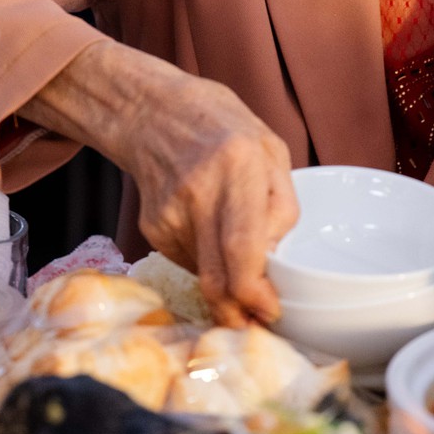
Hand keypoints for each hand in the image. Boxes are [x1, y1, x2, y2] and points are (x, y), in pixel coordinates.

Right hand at [125, 67, 298, 327]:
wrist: (151, 111)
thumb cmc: (222, 126)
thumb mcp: (270, 148)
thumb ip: (281, 204)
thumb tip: (277, 261)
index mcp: (238, 165)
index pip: (242, 247)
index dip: (255, 292)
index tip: (270, 311)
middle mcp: (199, 192)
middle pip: (216, 277)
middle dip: (238, 314)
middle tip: (256, 322)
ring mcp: (169, 212)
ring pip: (204, 275)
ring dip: (225, 281)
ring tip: (235, 251)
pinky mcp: (151, 226)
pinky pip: (188, 261)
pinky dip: (206, 260)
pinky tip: (208, 228)